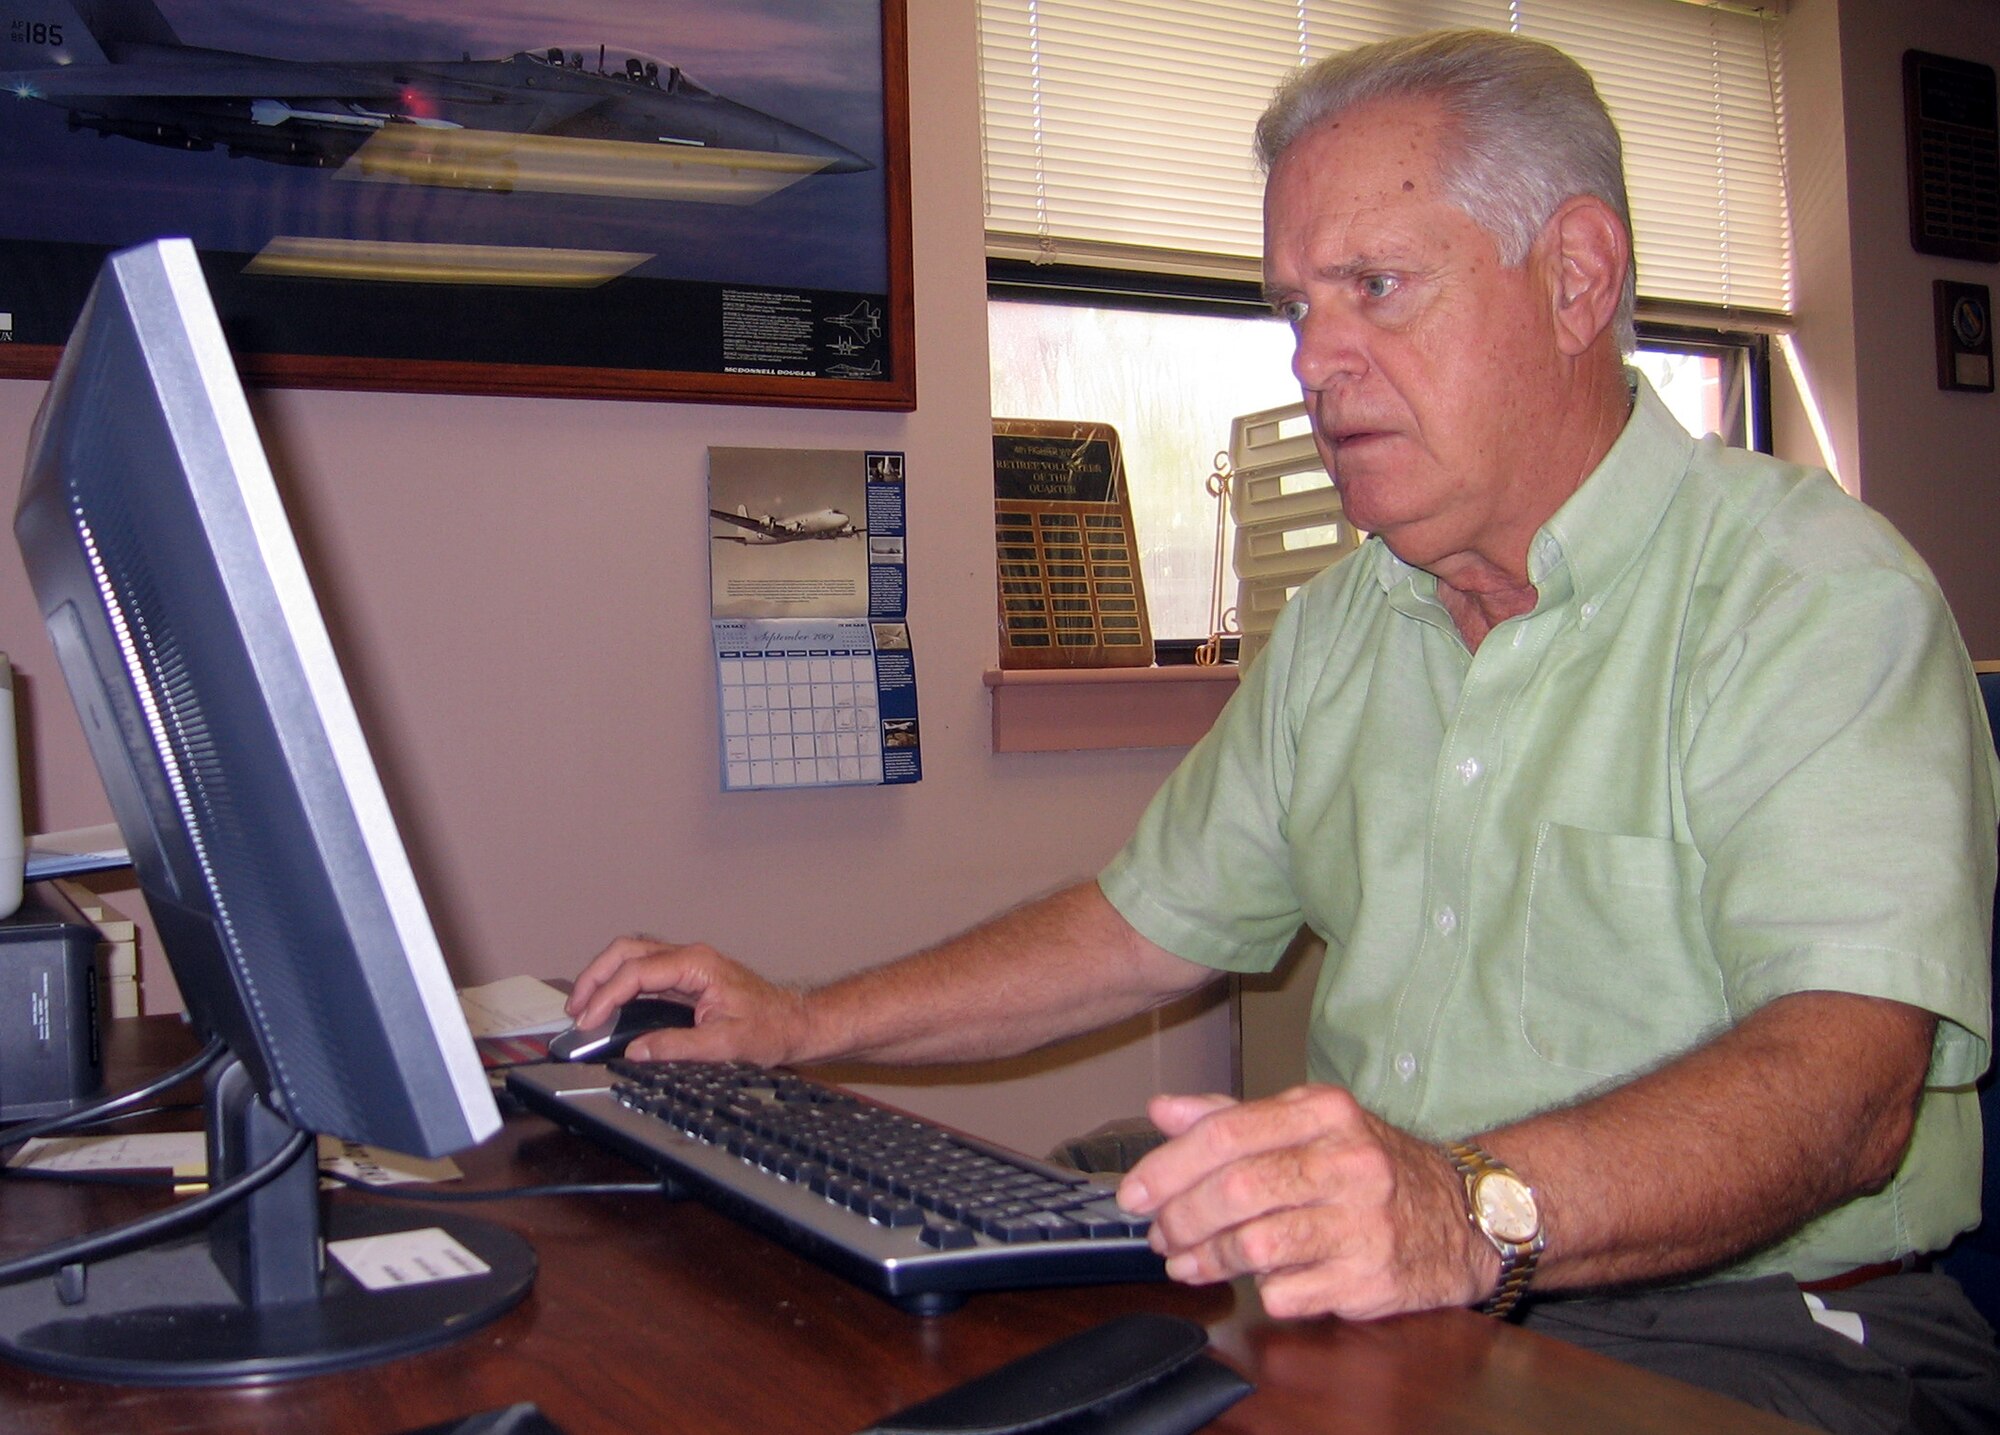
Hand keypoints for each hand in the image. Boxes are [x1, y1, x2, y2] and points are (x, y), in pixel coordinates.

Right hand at [565, 935, 809, 1064]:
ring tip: (583, 1004)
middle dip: (595, 975)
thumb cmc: (769, 1030)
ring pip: (633, 954)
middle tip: (575, 1008)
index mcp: (697, 965)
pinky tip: (608, 1003)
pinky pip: (644, 969)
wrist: (795, 1023)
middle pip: (627, 950)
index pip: (637, 972)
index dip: (606, 996)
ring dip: (604, 975)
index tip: (588, 1020)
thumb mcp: (724, 1045)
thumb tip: (636, 1051)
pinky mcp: (688, 976)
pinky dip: (619, 982)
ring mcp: (688, 964)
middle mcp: (690, 957)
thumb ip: (678, 1047)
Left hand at [1115, 1085, 1494, 1320]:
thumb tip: (1163, 1111)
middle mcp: (1348, 1162)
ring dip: (1206, 1259)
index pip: (1227, 1133)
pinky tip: (1254, 1282)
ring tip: (1186, 1262)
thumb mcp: (1311, 1123)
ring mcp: (1363, 1223)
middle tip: (1158, 1235)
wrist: (1467, 1214)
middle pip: (1235, 1191)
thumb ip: (1234, 1117)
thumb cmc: (1371, 1166)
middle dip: (1180, 1219)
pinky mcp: (1373, 1279)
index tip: (1133, 1193)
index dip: (1168, 1167)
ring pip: (1255, 1246)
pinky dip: (1260, 1289)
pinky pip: (1288, 1292)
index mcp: (1325, 1112)